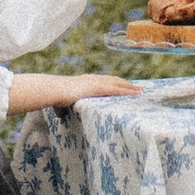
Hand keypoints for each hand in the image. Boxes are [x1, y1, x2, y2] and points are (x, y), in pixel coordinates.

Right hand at [7, 70, 136, 112]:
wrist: (54, 90)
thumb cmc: (55, 96)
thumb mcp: (60, 102)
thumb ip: (61, 108)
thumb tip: (58, 114)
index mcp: (86, 81)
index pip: (104, 81)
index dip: (114, 83)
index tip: (123, 86)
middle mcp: (93, 79)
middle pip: (114, 80)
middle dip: (126, 84)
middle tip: (137, 89)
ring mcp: (96, 82)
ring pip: (118, 84)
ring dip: (130, 88)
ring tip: (141, 91)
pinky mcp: (98, 88)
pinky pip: (116, 89)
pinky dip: (127, 91)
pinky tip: (135, 94)